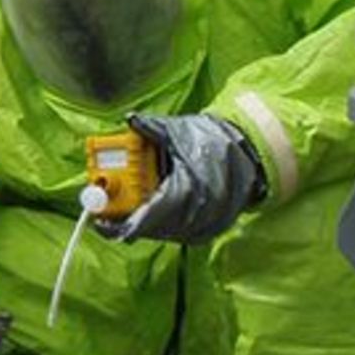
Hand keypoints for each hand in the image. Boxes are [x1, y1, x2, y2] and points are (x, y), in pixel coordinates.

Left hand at [99, 113, 265, 243]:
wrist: (248, 150)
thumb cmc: (209, 139)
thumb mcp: (178, 129)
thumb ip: (151, 127)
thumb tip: (131, 119)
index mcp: (193, 183)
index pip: (157, 211)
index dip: (130, 222)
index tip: (106, 223)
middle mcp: (204, 207)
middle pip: (160, 227)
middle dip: (133, 225)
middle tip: (109, 220)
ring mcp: (213, 221)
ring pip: (172, 234)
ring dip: (148, 229)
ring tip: (124, 220)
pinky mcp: (215, 227)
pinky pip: (185, 235)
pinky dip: (165, 230)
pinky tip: (149, 222)